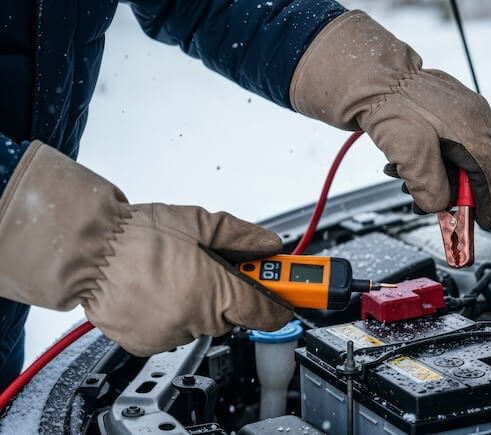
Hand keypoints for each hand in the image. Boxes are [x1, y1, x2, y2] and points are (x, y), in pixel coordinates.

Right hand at [0, 142, 291, 355]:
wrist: (85, 250)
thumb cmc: (136, 234)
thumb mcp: (201, 222)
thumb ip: (243, 236)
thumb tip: (269, 244)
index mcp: (216, 291)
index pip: (267, 312)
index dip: (282, 303)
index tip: (293, 298)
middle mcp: (196, 318)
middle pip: (233, 315)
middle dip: (230, 293)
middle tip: (214, 267)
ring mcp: (170, 333)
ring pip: (202, 323)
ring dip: (198, 303)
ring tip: (174, 273)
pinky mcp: (146, 343)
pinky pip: (174, 331)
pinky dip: (172, 314)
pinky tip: (157, 289)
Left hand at [290, 10, 490, 229]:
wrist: (367, 74)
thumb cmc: (389, 105)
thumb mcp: (412, 156)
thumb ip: (431, 188)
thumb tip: (439, 206)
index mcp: (475, 130)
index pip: (489, 178)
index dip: (486, 205)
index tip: (484, 224)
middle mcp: (475, 118)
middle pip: (476, 169)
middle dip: (452, 192)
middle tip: (429, 206)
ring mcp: (463, 110)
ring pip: (459, 156)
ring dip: (435, 176)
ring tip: (404, 181)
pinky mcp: (447, 107)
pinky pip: (448, 142)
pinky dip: (431, 159)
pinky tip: (404, 163)